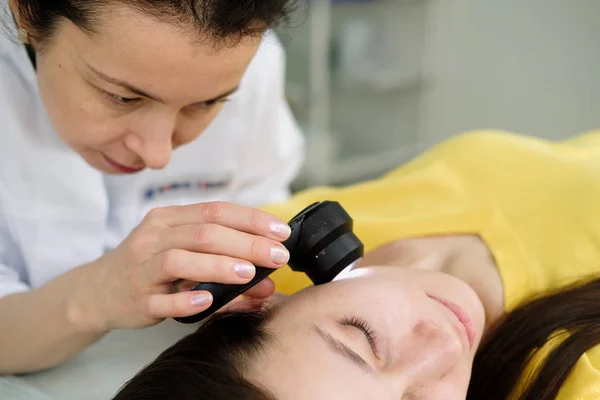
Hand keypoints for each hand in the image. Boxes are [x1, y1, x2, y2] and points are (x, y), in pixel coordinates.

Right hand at [80, 202, 290, 329]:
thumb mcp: (181, 252)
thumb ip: (221, 258)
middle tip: (276, 256)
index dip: (251, 219)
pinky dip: (184, 300)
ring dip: (217, 266)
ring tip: (248, 273)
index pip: (215, 210)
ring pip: (180, 261)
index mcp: (168, 218)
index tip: (281, 232)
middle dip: (246, 243)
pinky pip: (160, 300)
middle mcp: (153, 237)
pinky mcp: (136, 299)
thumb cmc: (150, 267)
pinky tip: (206, 300)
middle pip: (204, 233)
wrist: (97, 291)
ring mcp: (142, 268)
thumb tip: (268, 278)